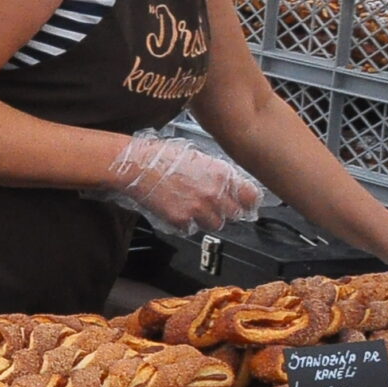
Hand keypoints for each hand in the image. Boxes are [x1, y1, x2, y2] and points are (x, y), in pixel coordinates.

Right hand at [105, 134, 263, 236]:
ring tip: (192, 208)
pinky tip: (177, 211)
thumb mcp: (199, 157)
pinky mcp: (180, 220)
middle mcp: (214, 193)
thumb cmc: (161, 157)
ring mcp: (198, 208)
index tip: (246, 205)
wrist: (135, 166)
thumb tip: (231, 186)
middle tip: (213, 205)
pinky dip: (186, 224)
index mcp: (222, 174)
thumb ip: (219, 174)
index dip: (248, 202)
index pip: (251, 196)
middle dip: (226, 211)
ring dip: (207, 219)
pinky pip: (191, 230)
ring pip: (215, 225)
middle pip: (235, 215)